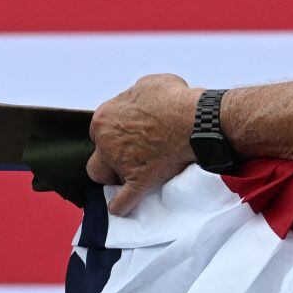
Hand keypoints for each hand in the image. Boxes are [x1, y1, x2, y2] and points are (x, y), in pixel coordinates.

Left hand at [86, 73, 195, 214]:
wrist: (195, 121)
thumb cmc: (175, 100)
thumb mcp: (150, 83)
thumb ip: (136, 94)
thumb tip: (140, 101)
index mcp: (105, 117)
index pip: (99, 130)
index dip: (114, 134)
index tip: (127, 136)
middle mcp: (107, 142)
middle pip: (97, 154)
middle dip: (107, 157)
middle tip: (125, 155)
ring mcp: (121, 164)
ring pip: (105, 177)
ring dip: (113, 177)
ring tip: (126, 176)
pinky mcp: (138, 182)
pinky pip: (122, 201)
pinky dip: (120, 206)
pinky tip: (118, 208)